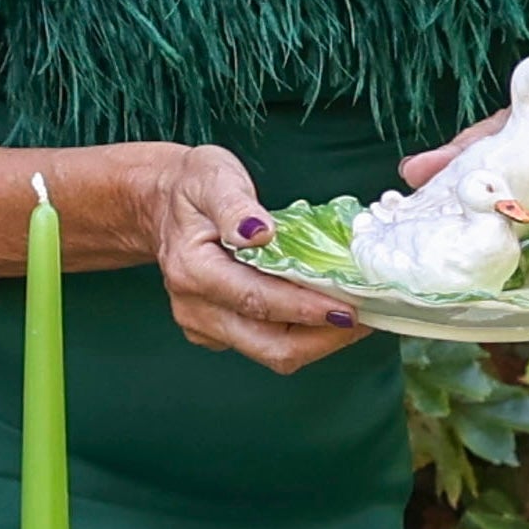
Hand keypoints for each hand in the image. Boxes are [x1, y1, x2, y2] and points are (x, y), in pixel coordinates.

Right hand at [143, 146, 365, 375]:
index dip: (306, 308)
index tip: (349, 308)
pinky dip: (302, 335)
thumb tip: (259, 232)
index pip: (256, 300)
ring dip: (318, 340)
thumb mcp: (212, 176)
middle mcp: (194, 307)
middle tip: (367, 316)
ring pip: (271, 352)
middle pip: (269, 345)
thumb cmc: (193, 187)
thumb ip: (234, 205)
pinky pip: (266, 345)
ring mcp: (203, 325)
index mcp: (192, 269)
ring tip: (356, 315)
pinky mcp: (216, 333)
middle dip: (323, 338)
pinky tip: (323, 311)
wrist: (161, 205)